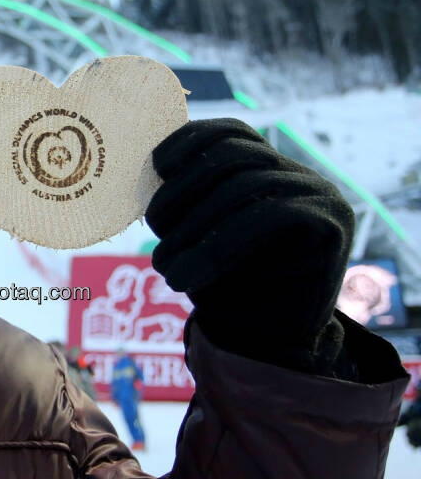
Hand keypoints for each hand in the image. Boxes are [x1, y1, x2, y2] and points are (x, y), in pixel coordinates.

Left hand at [145, 119, 355, 374]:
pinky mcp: (331, 223)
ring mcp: (320, 195)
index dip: (189, 141)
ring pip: (245, 186)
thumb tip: (145, 171)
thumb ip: (182, 201)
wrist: (265, 345)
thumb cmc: (223, 287)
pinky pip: (269, 217)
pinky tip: (186, 276)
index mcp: (268, 169)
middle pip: (233, 154)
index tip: (155, 165)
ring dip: (194, 225)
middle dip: (183, 187)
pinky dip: (217, 246)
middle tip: (153, 227)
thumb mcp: (194, 236)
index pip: (230, 132)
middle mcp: (298, 175)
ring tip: (164, 264)